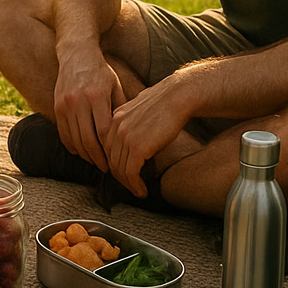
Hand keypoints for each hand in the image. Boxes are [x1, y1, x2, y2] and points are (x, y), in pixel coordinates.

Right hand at [52, 44, 126, 171]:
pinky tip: (81, 152)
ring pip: (74, 140)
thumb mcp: (116, 86)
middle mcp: (79, 100)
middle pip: (88, 139)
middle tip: (106, 169)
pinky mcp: (56, 106)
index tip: (117, 159)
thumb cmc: (101, 72)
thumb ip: (120, 109)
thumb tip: (130, 134)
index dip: (110, 149)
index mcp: (97, 95)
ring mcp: (65, 104)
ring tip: (95, 162)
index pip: (104, 131)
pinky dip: (72, 146)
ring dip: (85, 155)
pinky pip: (63, 134)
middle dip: (98, 158)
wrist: (77, 54)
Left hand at [106, 76, 189, 195]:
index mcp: (116, 118)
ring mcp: (125, 137)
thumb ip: (132, 124)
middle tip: (131, 187)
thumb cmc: (167, 104)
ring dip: (129, 184)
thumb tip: (134, 142)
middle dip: (121, 177)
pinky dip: (135, 185)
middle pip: (112, 160)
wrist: (179, 96)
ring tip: (138, 191)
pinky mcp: (137, 147)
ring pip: (120, 169)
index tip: (125, 174)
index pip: (107, 147)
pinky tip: (143, 191)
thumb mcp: (142, 111)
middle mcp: (116, 127)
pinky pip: (131, 173)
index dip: (115, 164)